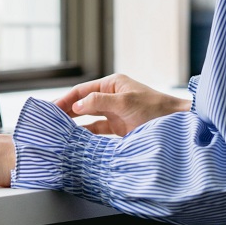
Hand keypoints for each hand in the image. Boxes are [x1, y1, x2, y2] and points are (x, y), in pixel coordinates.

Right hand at [52, 74, 188, 135]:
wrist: (177, 126)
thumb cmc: (155, 109)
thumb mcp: (125, 102)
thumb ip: (99, 102)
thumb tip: (76, 106)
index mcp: (112, 85)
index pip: (82, 91)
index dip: (65, 99)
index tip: (50, 109)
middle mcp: (112, 97)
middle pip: (83, 103)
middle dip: (66, 111)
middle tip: (48, 121)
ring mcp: (115, 114)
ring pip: (88, 118)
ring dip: (74, 124)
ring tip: (57, 131)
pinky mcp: (120, 129)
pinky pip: (98, 131)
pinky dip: (87, 135)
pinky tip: (76, 140)